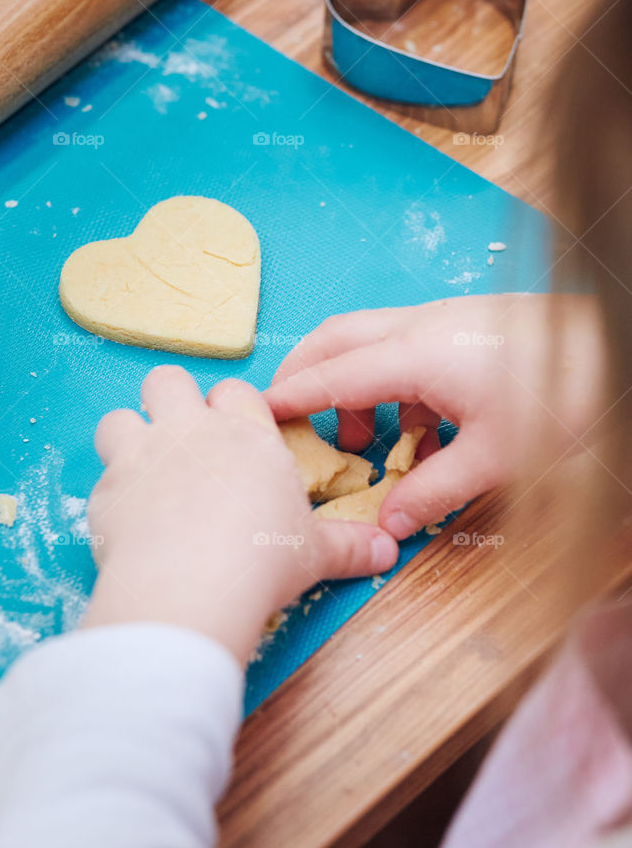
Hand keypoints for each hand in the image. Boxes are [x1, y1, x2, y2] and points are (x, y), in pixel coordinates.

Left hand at [82, 365, 397, 664]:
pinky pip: (99, 476)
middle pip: (168, 380)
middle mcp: (190, 431)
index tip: (236, 432)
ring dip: (128, 437)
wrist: (190, 588)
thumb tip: (388, 550)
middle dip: (170, 400)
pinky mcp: (105, 490)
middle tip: (184, 439)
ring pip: (119, 418)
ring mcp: (142, 455)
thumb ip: (349, 546)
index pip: (236, 391)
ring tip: (143, 470)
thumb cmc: (261, 562)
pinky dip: (110, 493)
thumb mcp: (314, 554)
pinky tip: (126, 522)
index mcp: (246, 434)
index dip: (233, 407)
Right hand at [265, 293, 604, 539]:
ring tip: (362, 444)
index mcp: (413, 354)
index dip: (286, 398)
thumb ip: (434, 491)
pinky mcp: (463, 327)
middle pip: (334, 340)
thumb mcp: (494, 457)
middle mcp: (417, 328)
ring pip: (369, 343)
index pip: (329, 376)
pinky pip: (404, 350)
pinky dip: (391, 386)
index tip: (251, 414)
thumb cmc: (560, 396)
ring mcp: (441, 322)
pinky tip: (418, 431)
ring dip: (352, 388)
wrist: (612, 351)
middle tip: (288, 422)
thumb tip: (390, 524)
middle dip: (303, 377)